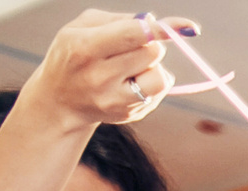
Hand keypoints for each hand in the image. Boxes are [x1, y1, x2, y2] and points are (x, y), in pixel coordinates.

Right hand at [27, 12, 198, 128]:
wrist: (60, 99)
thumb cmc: (75, 53)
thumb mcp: (82, 27)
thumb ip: (118, 19)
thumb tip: (154, 22)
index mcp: (84, 47)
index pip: (134, 34)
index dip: (162, 28)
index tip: (187, 26)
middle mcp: (99, 75)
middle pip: (153, 52)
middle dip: (150, 44)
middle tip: (132, 48)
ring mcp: (115, 99)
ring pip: (161, 76)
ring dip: (154, 67)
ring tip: (132, 67)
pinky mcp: (128, 114)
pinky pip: (158, 93)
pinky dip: (152, 83)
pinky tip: (131, 82)